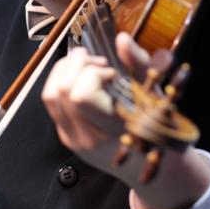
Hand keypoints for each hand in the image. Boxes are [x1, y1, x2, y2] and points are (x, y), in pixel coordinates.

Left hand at [43, 32, 209, 208]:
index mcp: (112, 129)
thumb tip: (122, 39)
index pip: (80, 96)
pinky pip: (53, 104)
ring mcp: (73, 139)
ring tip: (88, 65)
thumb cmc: (159, 131)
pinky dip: (63, 83)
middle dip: (75, 65)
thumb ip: (139, 64)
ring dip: (65, 72)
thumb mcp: (157, 95)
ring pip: (50, 96)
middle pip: (59, 92)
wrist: (152, 169)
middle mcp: (87, 137)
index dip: (91, 74)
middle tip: (97, 61)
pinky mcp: (66, 136)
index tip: (111, 72)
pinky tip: (82, 78)